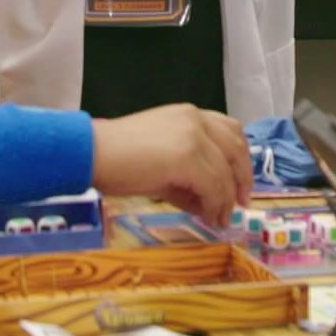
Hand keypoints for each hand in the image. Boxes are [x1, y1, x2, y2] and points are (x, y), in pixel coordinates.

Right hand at [91, 104, 251, 227]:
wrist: (92, 153)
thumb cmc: (118, 157)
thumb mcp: (161, 162)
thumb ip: (188, 177)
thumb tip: (209, 204)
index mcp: (190, 115)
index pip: (231, 131)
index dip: (240, 159)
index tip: (240, 184)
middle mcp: (196, 119)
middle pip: (236, 148)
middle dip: (243, 179)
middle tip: (240, 205)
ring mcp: (193, 136)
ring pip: (225, 173)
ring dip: (226, 200)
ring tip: (219, 220)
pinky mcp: (188, 157)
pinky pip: (213, 186)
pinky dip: (215, 205)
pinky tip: (208, 218)